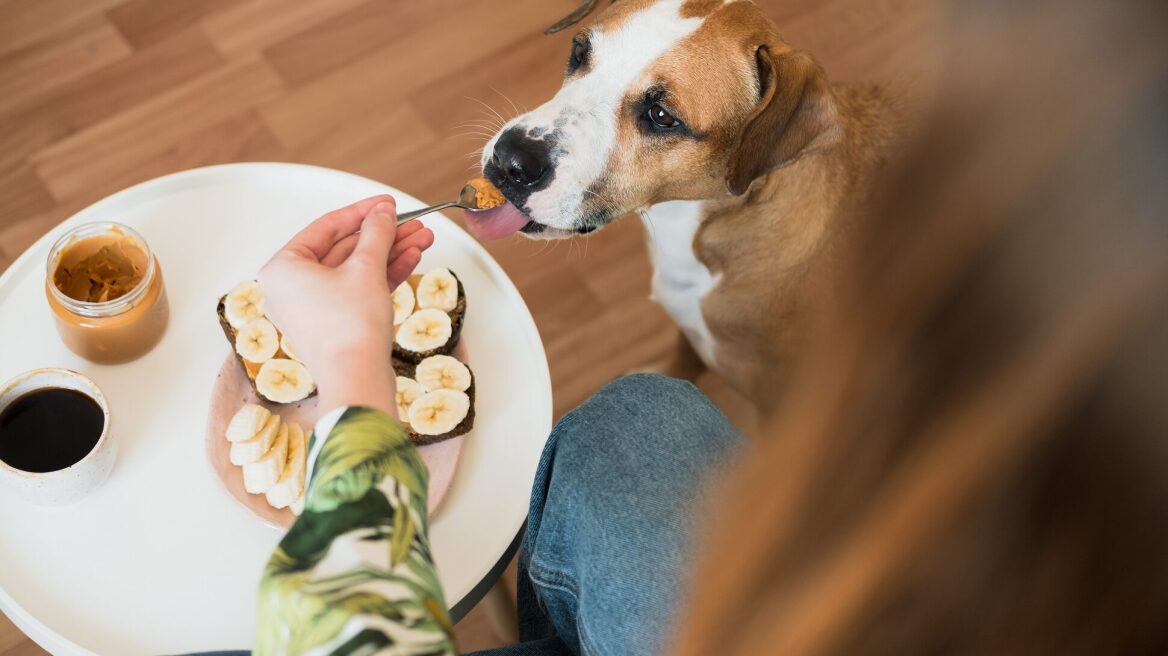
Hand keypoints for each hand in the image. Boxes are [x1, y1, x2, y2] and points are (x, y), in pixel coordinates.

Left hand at [258, 195, 433, 417]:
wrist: (357, 380)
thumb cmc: (349, 327)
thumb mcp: (366, 268)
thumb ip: (376, 233)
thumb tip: (383, 213)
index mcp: (283, 268)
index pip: (325, 227)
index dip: (362, 212)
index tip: (387, 204)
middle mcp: (291, 287)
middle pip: (344, 249)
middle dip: (383, 236)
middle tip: (412, 223)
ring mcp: (312, 308)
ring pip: (354, 270)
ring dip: (389, 254)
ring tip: (422, 239)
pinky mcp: (332, 325)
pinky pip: (356, 290)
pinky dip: (382, 276)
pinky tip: (411, 259)